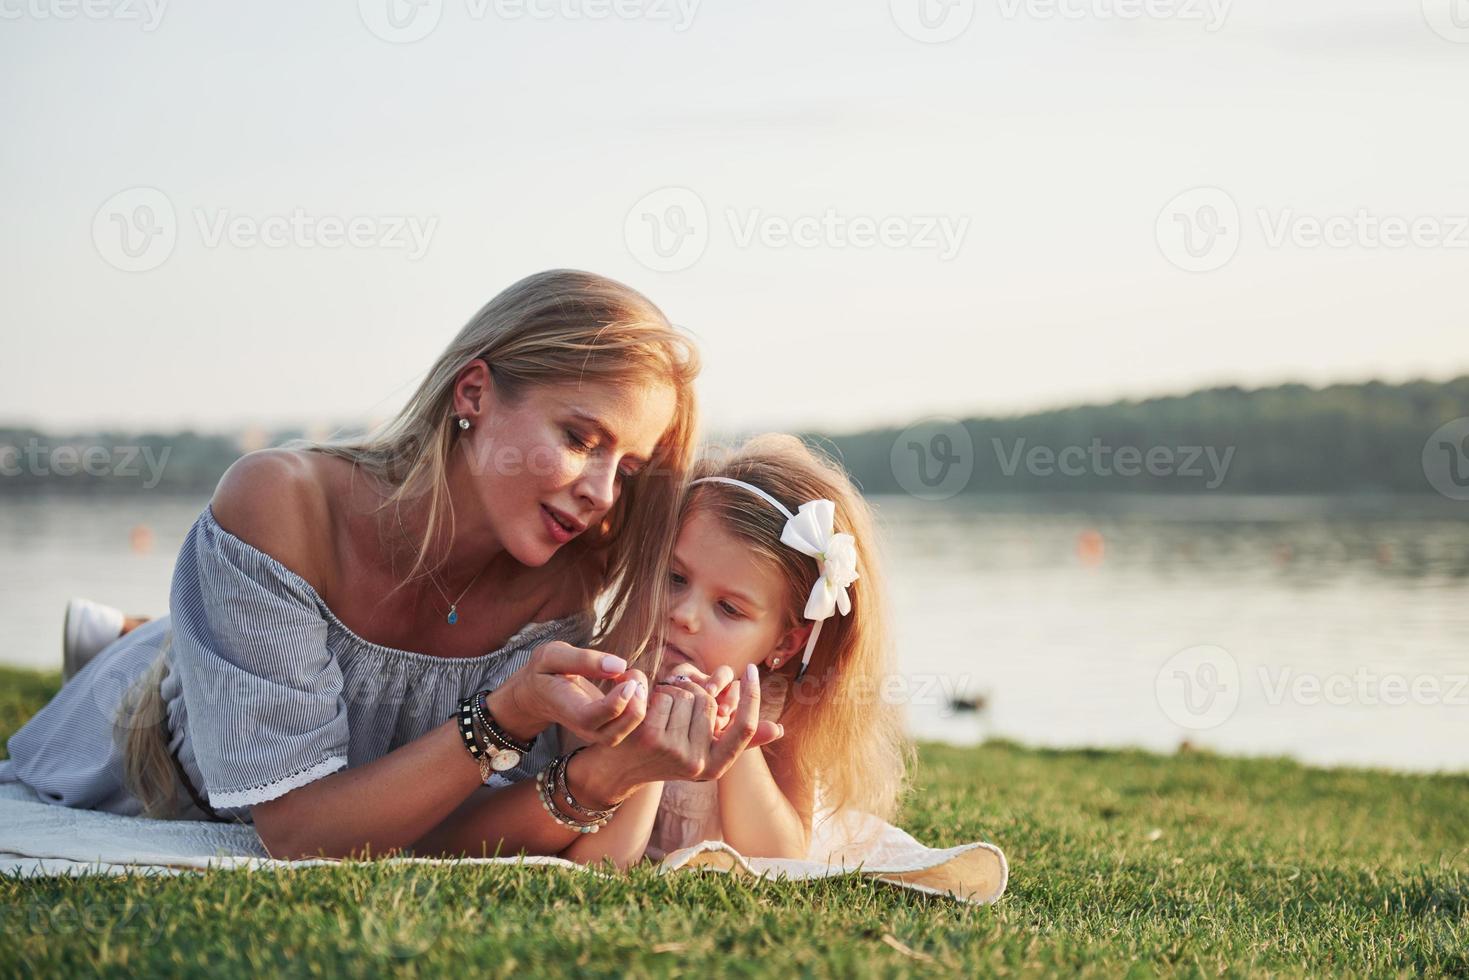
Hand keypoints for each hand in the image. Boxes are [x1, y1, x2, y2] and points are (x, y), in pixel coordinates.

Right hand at [489, 640, 647, 746]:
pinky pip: (630, 725)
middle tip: (634, 677)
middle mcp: (583, 727)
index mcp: (566, 709)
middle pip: (613, 734)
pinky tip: (631, 683)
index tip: (627, 681)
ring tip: (634, 678)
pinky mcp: (608, 727)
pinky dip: (639, 705)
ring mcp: (596, 731)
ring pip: (626, 733)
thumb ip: (583, 659)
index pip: (591, 718)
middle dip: (634, 707)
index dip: (614, 703)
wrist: (536, 695)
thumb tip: (619, 665)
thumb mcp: (552, 656)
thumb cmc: (544, 672)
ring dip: (640, 705)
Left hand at [579, 664, 782, 801]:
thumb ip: (738, 738)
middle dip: (696, 693)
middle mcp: (697, 764)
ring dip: (674, 692)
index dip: (751, 697)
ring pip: (689, 696)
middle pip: (711, 703)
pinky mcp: (652, 738)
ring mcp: (674, 752)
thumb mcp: (703, 750)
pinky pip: (668, 695)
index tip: (751, 670)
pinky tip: (646, 705)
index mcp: (714, 767)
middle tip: (679, 700)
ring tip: (661, 708)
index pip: (745, 729)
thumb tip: (779, 729)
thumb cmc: (664, 753)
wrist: (615, 767)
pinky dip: (657, 692)